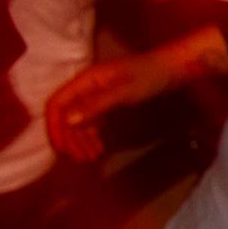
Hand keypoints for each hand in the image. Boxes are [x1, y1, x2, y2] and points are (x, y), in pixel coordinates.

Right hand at [44, 35, 205, 161]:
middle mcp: (86, 87)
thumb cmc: (150, 76)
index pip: (57, 103)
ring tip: (91, 159)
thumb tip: (68, 121)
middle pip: (66, 115)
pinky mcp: (107, 102)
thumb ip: (96, 105)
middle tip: (82, 160)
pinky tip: (98, 150)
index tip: (62, 150)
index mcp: (85, 80)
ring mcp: (96, 95)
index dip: (55, 127)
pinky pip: (92, 122)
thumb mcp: (124, 91)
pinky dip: (92, 137)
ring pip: (78, 121)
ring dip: (81, 141)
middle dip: (70, 139)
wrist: (172, 68)